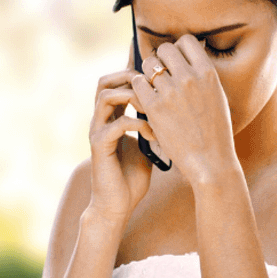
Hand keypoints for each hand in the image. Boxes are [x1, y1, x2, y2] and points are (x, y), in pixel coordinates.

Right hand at [85, 48, 155, 226]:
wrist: (117, 204)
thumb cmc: (133, 175)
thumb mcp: (148, 143)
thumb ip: (154, 124)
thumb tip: (178, 107)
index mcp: (111, 116)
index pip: (117, 82)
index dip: (135, 73)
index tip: (160, 74)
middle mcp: (100, 120)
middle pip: (105, 81)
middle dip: (129, 76)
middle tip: (153, 85)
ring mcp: (97, 132)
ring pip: (105, 96)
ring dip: (132, 96)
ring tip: (153, 106)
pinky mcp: (99, 147)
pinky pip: (116, 124)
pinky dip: (138, 124)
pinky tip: (154, 134)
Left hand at [131, 35, 237, 185]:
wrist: (210, 161)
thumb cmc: (215, 131)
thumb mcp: (217, 96)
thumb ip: (202, 76)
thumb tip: (187, 57)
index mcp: (208, 73)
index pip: (186, 41)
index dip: (178, 49)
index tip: (176, 61)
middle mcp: (189, 78)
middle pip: (165, 49)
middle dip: (161, 59)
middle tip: (161, 74)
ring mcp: (171, 92)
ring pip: (148, 64)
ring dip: (148, 73)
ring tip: (153, 87)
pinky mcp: (154, 107)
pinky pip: (138, 83)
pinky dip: (139, 87)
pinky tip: (145, 97)